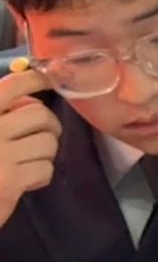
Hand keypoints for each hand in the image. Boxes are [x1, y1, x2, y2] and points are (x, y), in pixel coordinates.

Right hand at [0, 64, 59, 228]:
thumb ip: (0, 113)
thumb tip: (30, 101)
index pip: (12, 86)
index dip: (36, 79)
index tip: (48, 79)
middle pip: (39, 115)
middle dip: (49, 125)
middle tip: (43, 135)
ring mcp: (0, 156)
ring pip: (47, 143)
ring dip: (45, 153)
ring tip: (29, 160)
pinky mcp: (10, 182)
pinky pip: (45, 169)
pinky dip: (40, 175)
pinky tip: (25, 180)